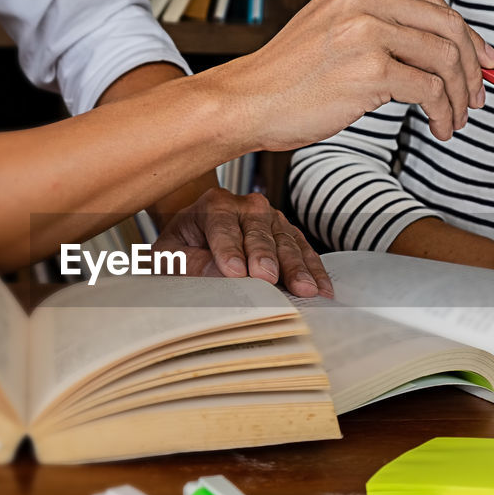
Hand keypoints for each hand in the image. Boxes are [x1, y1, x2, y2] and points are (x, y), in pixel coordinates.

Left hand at [151, 188, 332, 297]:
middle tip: (269, 279)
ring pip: (285, 241)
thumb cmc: (182, 247)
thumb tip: (222, 277)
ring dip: (296, 266)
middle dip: (265, 256)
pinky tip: (321, 289)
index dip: (228, 250)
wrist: (197, 234)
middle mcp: (246, 206)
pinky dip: (313, 270)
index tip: (234, 272)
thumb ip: (192, 264)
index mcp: (213, 205)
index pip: (222, 227)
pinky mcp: (287, 233)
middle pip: (258, 232)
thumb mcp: (171, 255)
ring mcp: (271, 218)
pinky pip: (303, 250)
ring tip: (305, 289)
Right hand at [204, 0, 493, 150]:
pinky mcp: (369, 70)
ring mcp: (367, 33)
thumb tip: (439, 50)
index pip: (433, 6)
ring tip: (456, 119)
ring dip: (460, 95)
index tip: (483, 62)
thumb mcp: (333, 31)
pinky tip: (438, 127)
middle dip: (473, 66)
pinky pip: (429, 90)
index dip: (467, 37)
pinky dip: (443, 112)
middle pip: (448, 27)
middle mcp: (365, 0)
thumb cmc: (288, 78)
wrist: (247, 101)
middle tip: (479, 95)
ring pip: (445, 59)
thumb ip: (379, 27)